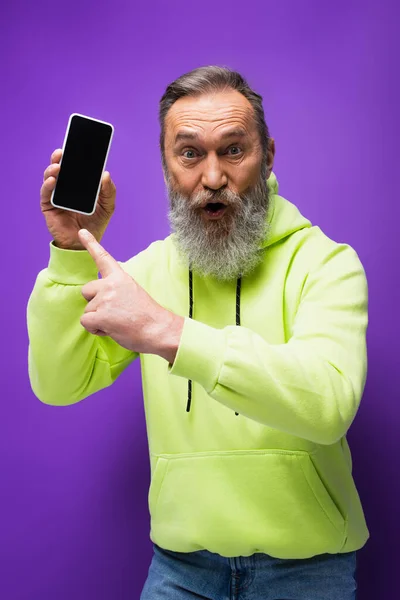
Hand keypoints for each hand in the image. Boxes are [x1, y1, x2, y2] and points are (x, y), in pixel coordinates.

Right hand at [40, 149, 115, 249]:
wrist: (85, 244)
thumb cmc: (95, 224)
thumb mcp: (107, 206)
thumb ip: (109, 191)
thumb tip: (106, 174)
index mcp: (79, 185)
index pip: (75, 167)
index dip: (74, 155)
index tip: (76, 144)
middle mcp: (65, 188)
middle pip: (60, 168)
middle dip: (60, 158)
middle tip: (63, 151)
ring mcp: (55, 196)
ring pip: (50, 178)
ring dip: (52, 169)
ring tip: (58, 165)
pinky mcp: (48, 206)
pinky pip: (45, 193)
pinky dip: (48, 185)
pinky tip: (53, 180)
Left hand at [78, 229, 169, 353]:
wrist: (158, 329)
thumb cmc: (147, 316)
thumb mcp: (132, 292)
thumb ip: (116, 289)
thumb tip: (101, 297)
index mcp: (120, 278)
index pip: (103, 258)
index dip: (90, 244)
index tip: (81, 232)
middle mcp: (111, 285)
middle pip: (86, 290)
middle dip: (94, 302)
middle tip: (113, 311)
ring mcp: (105, 300)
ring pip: (87, 310)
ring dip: (98, 319)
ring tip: (118, 322)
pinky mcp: (101, 316)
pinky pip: (86, 322)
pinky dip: (95, 329)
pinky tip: (111, 328)